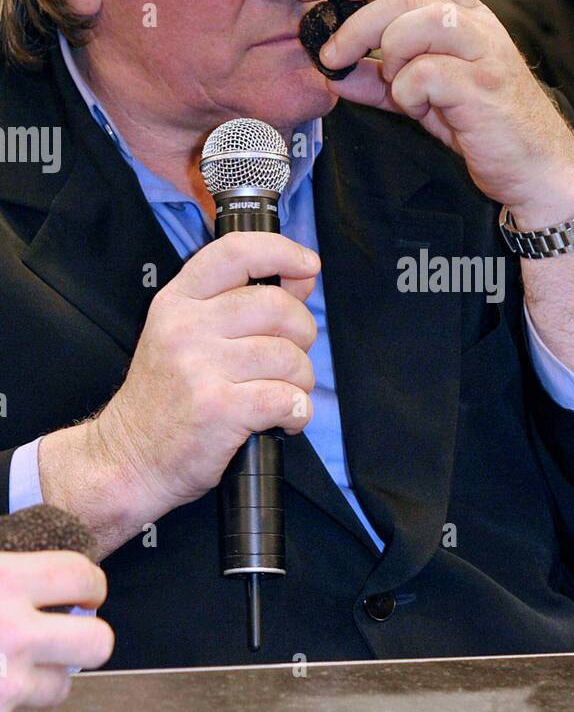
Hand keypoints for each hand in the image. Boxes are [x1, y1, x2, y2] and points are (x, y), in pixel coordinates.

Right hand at [0, 552, 112, 711]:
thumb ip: (10, 574)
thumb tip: (45, 578)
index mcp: (4, 581)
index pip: (80, 575)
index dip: (90, 584)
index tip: (87, 590)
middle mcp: (13, 631)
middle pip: (96, 642)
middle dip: (84, 640)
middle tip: (64, 635)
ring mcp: (5, 682)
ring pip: (59, 689)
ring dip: (39, 681)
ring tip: (8, 666)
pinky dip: (2, 711)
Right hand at [40, 234, 320, 553]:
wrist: (127, 459)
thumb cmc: (165, 399)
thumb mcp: (186, 337)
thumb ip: (240, 303)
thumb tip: (302, 276)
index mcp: (178, 301)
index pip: (236, 252)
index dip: (282, 251)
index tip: (308, 266)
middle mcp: (186, 327)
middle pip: (277, 307)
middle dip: (303, 333)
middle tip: (291, 358)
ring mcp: (200, 367)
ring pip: (288, 356)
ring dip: (300, 381)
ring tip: (284, 394)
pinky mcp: (218, 408)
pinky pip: (286, 398)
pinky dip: (297, 412)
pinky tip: (284, 419)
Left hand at [319, 0, 573, 225]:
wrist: (536, 168)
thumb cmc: (486, 128)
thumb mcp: (428, 97)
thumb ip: (385, 82)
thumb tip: (337, 76)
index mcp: (469, 17)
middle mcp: (479, 26)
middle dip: (358, 24)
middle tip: (335, 55)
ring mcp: (484, 54)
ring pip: (420, 21)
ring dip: (389, 54)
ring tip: (394, 85)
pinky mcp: (482, 88)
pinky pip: (426, 73)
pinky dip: (407, 92)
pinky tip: (418, 111)